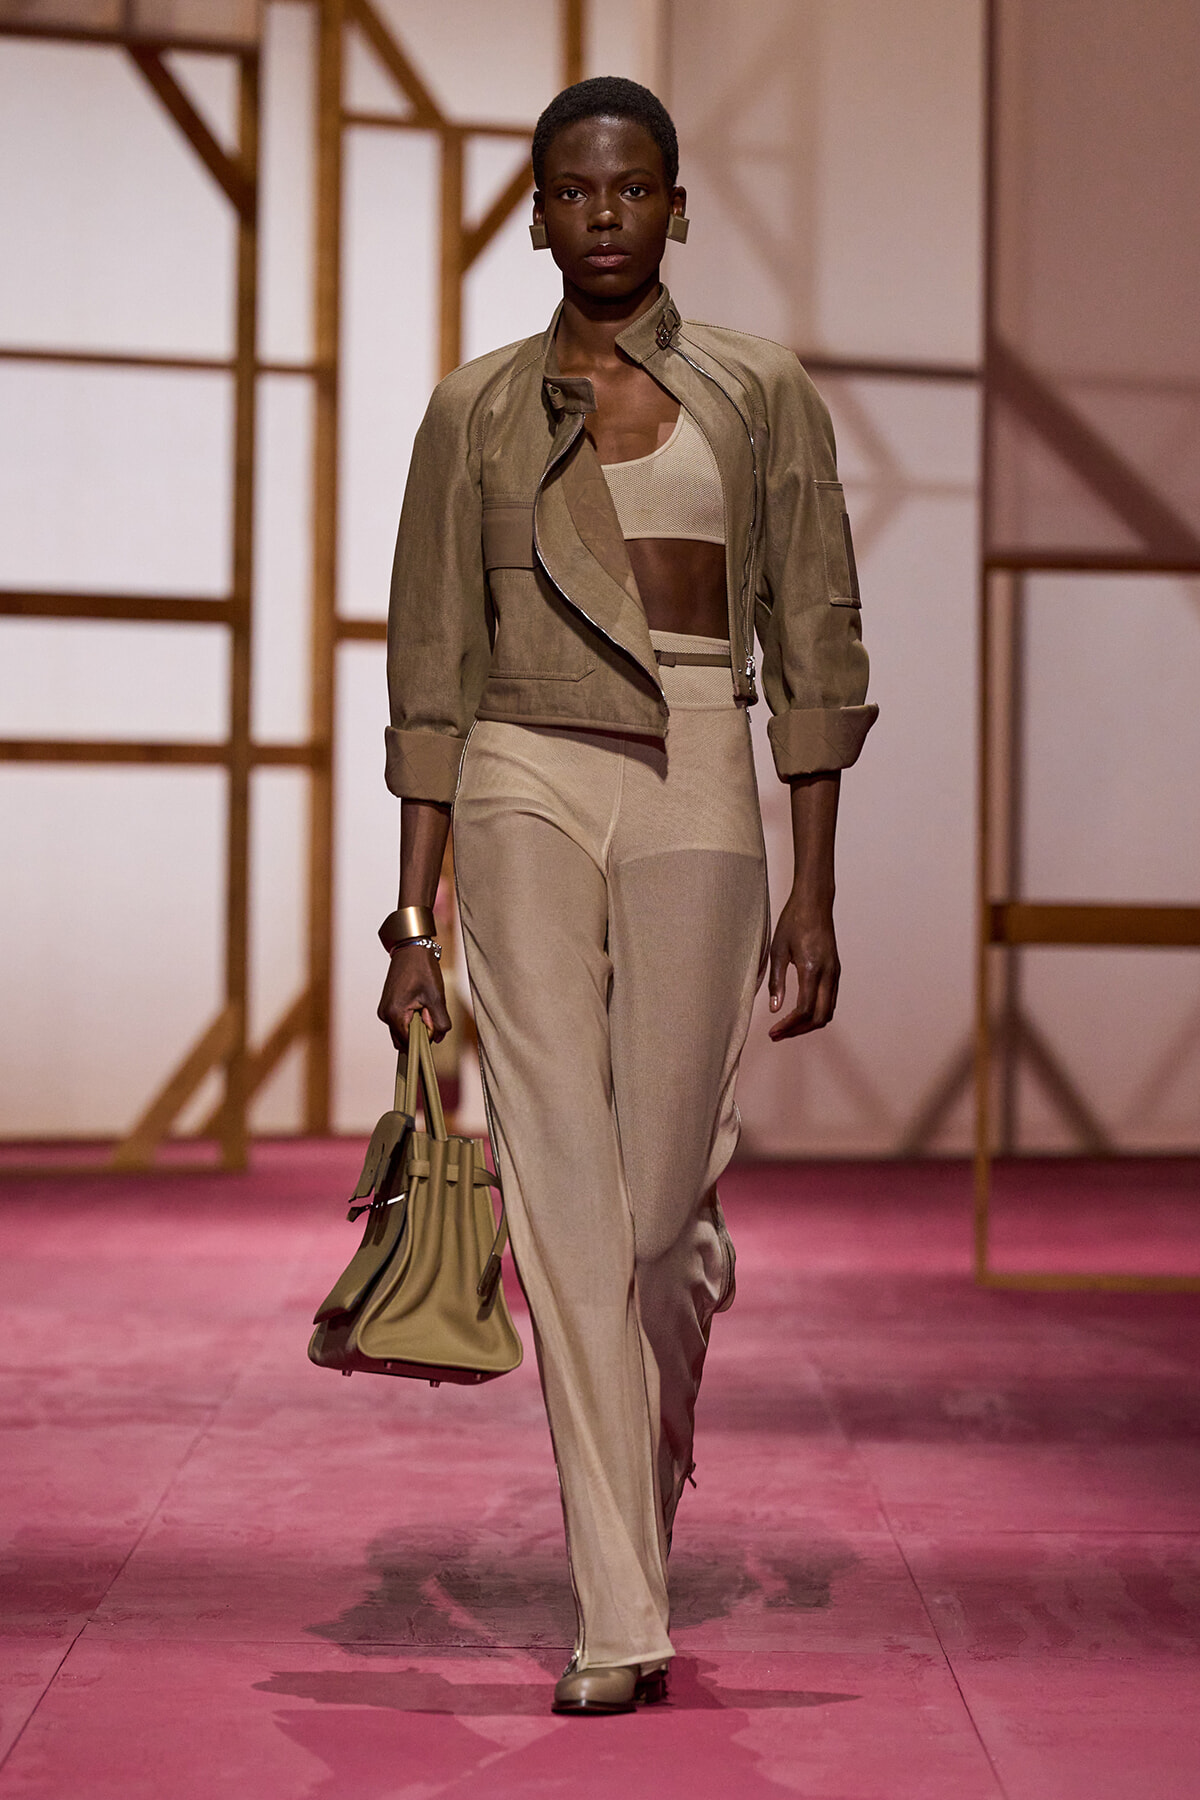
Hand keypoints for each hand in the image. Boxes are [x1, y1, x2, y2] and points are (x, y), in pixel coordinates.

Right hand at [377, 944, 451, 1047]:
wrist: (411, 949)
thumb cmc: (422, 968)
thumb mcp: (436, 997)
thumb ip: (439, 1022)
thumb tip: (437, 1038)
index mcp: (394, 1014)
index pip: (409, 1043)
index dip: (424, 1039)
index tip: (433, 1025)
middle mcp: (385, 1015)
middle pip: (404, 1040)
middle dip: (419, 1034)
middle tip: (429, 1013)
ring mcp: (384, 1010)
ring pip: (402, 1031)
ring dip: (416, 1025)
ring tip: (424, 1005)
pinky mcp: (388, 1006)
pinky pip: (400, 1022)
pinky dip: (412, 1019)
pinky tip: (419, 1003)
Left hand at [767, 892, 839, 1040]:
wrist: (815, 902)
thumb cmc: (794, 921)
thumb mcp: (777, 950)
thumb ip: (776, 981)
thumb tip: (774, 1009)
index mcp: (812, 969)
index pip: (804, 1010)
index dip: (789, 1026)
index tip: (774, 1032)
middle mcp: (828, 974)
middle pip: (820, 1017)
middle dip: (799, 1031)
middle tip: (778, 1035)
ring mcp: (835, 973)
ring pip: (828, 1011)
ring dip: (808, 1024)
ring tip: (786, 1027)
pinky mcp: (836, 970)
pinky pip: (830, 1000)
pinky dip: (817, 1012)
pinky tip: (799, 1013)